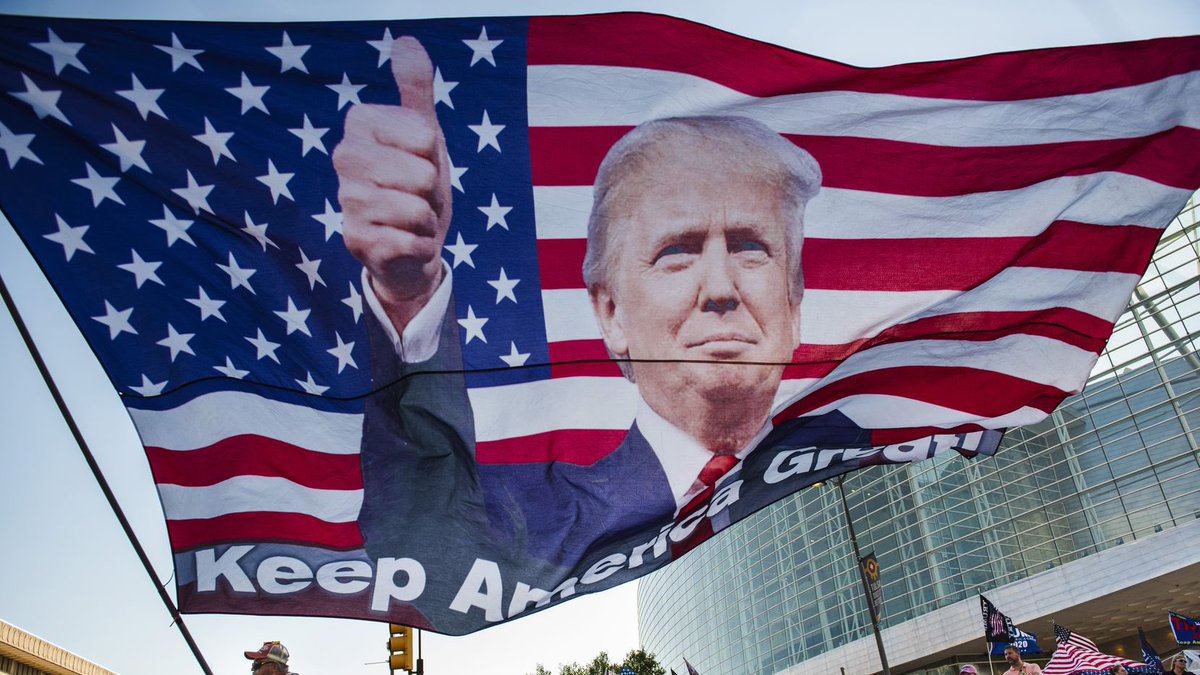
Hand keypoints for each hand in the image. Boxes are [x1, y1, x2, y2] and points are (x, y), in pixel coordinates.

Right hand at [333, 37, 451, 331]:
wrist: (412, 243)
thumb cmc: (418, 183)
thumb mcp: (425, 133)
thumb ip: (416, 89)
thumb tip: (406, 42)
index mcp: (360, 124)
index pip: (424, 135)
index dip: (433, 154)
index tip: (420, 160)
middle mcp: (343, 158)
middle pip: (421, 175)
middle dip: (432, 192)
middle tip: (418, 194)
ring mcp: (346, 201)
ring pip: (416, 210)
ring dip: (427, 220)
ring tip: (412, 219)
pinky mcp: (354, 241)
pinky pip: (409, 242)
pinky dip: (420, 245)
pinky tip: (406, 242)